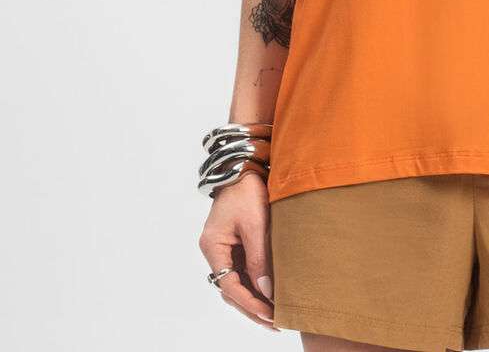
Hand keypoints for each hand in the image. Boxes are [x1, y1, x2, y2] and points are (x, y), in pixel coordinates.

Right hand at [198, 173, 277, 330]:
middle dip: (252, 307)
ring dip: (254, 298)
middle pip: (231, 288)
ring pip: (237, 282)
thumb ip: (259, 259)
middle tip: (274, 323)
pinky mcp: (235, 243)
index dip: (250, 302)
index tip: (269, 315)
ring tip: (274, 315)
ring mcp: (224, 247)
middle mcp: (215, 250)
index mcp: (213, 247)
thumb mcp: (255, 225)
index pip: (229, 285)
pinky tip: (270, 292)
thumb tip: (266, 291)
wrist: (244, 166)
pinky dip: (255, 283)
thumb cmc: (247, 190)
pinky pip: (243, 270)